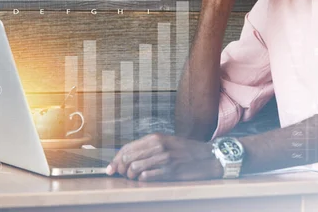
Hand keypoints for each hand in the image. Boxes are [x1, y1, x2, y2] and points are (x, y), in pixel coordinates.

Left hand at [106, 133, 222, 181]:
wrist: (206, 157)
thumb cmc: (184, 151)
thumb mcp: (165, 142)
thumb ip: (147, 148)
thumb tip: (126, 158)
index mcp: (155, 137)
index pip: (128, 148)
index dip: (116, 159)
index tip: (110, 168)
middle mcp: (158, 146)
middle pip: (128, 158)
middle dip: (121, 168)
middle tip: (122, 174)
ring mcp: (164, 158)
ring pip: (135, 168)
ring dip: (131, 176)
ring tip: (134, 177)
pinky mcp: (170, 171)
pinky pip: (147, 176)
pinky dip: (142, 180)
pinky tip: (144, 179)